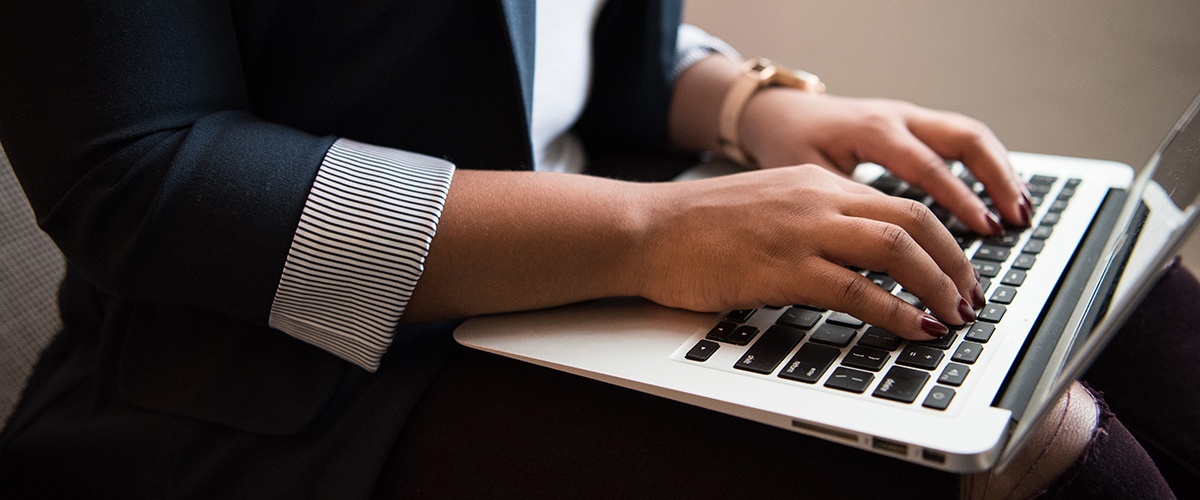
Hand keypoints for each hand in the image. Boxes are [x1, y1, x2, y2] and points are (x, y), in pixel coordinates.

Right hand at [637, 164, 985, 339]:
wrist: (646, 230)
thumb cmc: (697, 227)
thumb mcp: (769, 206)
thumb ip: (816, 221)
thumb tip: (860, 258)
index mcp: (817, 182)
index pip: (902, 204)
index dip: (944, 240)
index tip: (958, 272)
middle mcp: (818, 199)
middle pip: (915, 220)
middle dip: (956, 263)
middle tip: (971, 297)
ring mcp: (801, 232)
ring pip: (896, 249)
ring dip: (938, 286)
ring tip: (954, 315)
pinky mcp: (782, 268)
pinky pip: (857, 290)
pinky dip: (897, 312)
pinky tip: (915, 329)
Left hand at [739, 90, 1032, 234]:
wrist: (778, 114)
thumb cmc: (788, 147)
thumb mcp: (810, 179)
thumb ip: (849, 208)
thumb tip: (884, 255)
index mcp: (872, 131)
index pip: (928, 167)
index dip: (960, 200)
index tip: (985, 229)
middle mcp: (897, 118)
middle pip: (965, 139)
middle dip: (996, 180)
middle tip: (1016, 220)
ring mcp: (909, 117)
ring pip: (970, 135)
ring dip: (1000, 171)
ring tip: (1021, 211)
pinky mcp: (914, 123)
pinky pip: (960, 138)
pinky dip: (986, 165)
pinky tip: (1002, 194)